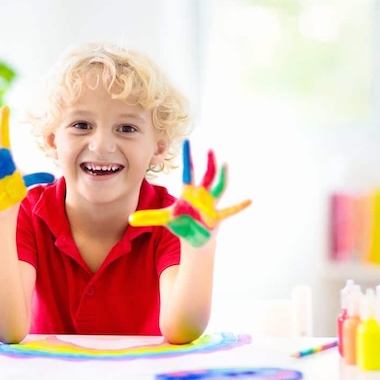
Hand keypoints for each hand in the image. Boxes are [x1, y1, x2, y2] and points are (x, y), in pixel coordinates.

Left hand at [129, 140, 250, 246]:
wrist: (195, 238)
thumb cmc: (182, 224)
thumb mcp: (165, 219)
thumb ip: (149, 217)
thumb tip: (130, 219)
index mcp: (189, 192)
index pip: (188, 170)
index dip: (187, 157)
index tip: (186, 141)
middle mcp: (201, 194)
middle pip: (206, 175)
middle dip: (208, 163)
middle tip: (210, 149)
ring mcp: (211, 204)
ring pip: (219, 187)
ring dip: (221, 177)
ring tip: (225, 165)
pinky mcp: (217, 216)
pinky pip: (230, 210)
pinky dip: (239, 206)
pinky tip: (249, 200)